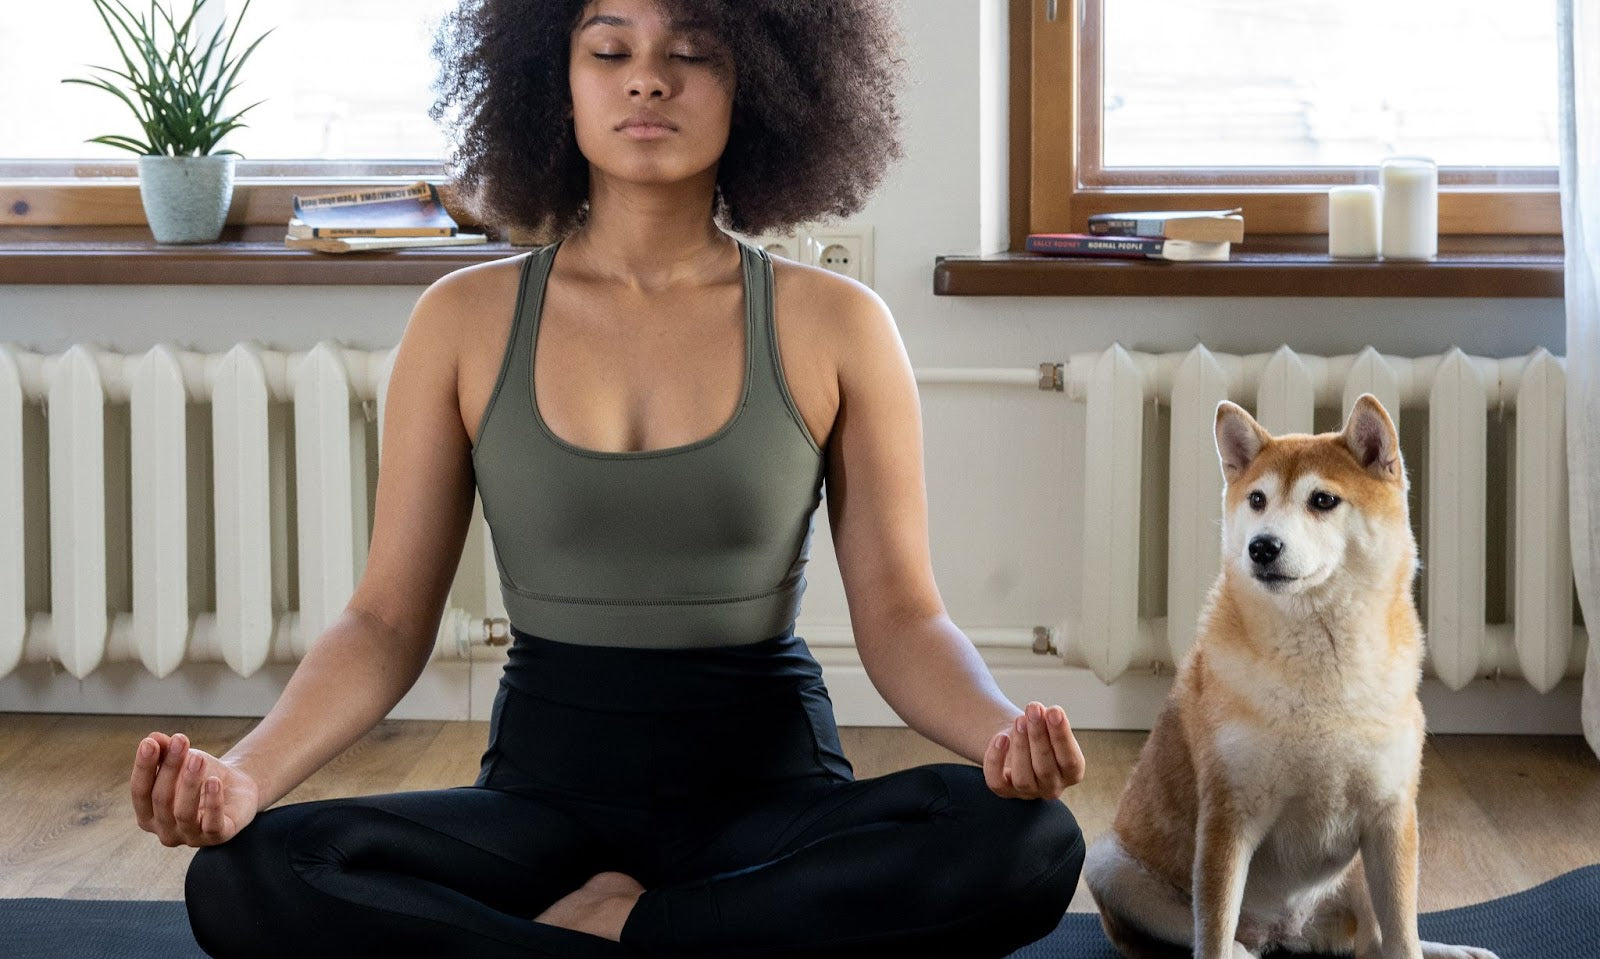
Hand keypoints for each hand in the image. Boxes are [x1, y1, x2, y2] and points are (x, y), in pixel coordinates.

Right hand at [131, 731, 259, 846]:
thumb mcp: (182, 761)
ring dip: (190, 783)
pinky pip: (212, 824)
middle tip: (181, 741)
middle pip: (161, 800)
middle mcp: (165, 831)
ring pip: (184, 813)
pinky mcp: (216, 837)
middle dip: (170, 768)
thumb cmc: (201, 776)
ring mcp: (190, 837)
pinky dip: (212, 803)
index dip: (143, 767)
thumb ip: (165, 751)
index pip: (139, 792)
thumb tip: (153, 738)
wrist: (236, 789)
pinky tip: (214, 782)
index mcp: (148, 815)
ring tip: (198, 759)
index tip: (149, 743)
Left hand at [982, 701, 1084, 799]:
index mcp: (1072, 773)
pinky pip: (997, 782)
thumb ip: (1049, 722)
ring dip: (1020, 746)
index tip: (1054, 710)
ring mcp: (1028, 792)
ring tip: (1019, 720)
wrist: (1019, 742)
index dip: (1062, 736)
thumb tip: (1042, 712)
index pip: (1071, 760)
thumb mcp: (1049, 727)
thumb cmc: (1041, 734)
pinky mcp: (1005, 791)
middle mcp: (1052, 787)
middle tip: (1033, 710)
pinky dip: (996, 760)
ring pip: (1023, 778)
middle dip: (1038, 736)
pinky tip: (1000, 738)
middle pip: (1045, 768)